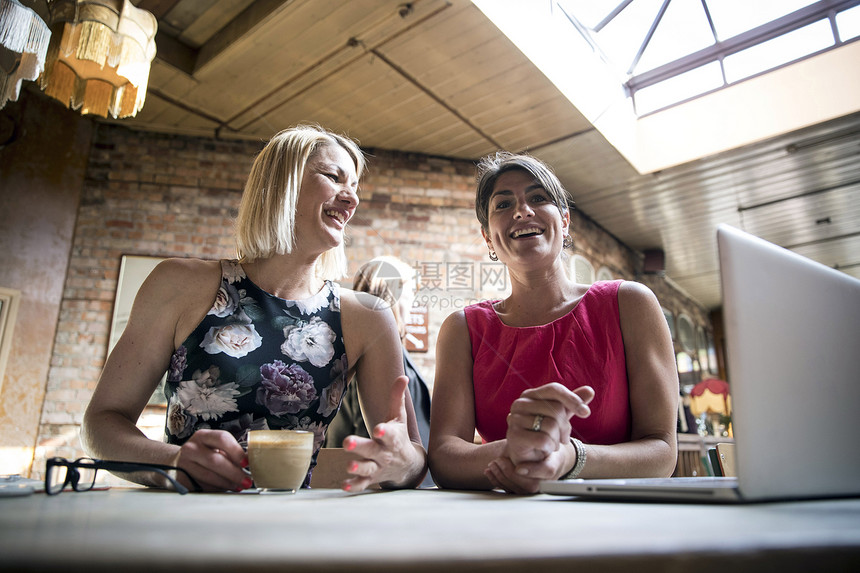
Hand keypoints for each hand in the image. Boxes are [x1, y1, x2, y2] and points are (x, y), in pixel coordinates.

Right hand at [174, 429, 250, 491]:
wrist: (173, 462)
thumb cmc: (201, 454)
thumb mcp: (212, 447)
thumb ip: (229, 452)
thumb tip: (250, 463)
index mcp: (202, 436)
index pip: (222, 439)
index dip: (236, 451)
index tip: (247, 462)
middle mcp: (191, 448)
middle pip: (215, 460)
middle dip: (234, 473)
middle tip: (247, 481)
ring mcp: (183, 464)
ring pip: (209, 476)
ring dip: (227, 483)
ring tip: (238, 486)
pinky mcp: (180, 480)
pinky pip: (201, 486)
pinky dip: (216, 489)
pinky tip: (224, 489)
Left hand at [341, 376, 423, 491]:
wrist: (408, 466)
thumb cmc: (400, 436)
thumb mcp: (399, 417)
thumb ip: (397, 397)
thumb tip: (403, 376)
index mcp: (392, 438)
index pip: (390, 434)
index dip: (384, 432)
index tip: (378, 429)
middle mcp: (385, 453)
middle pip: (373, 450)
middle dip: (361, 447)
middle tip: (347, 442)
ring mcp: (378, 467)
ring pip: (368, 468)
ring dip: (358, 467)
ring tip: (349, 465)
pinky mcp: (372, 478)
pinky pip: (363, 484)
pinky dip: (355, 485)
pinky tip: (344, 484)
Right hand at [504, 383, 593, 465]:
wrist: (529, 457)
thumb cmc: (543, 433)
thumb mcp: (561, 417)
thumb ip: (573, 403)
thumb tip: (590, 390)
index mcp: (530, 395)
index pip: (554, 389)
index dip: (572, 399)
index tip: (586, 413)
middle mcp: (520, 404)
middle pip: (555, 409)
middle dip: (565, 426)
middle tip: (563, 437)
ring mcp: (514, 419)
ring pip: (551, 425)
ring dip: (557, 439)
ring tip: (552, 443)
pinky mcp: (514, 436)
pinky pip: (543, 440)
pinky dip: (550, 447)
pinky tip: (546, 449)